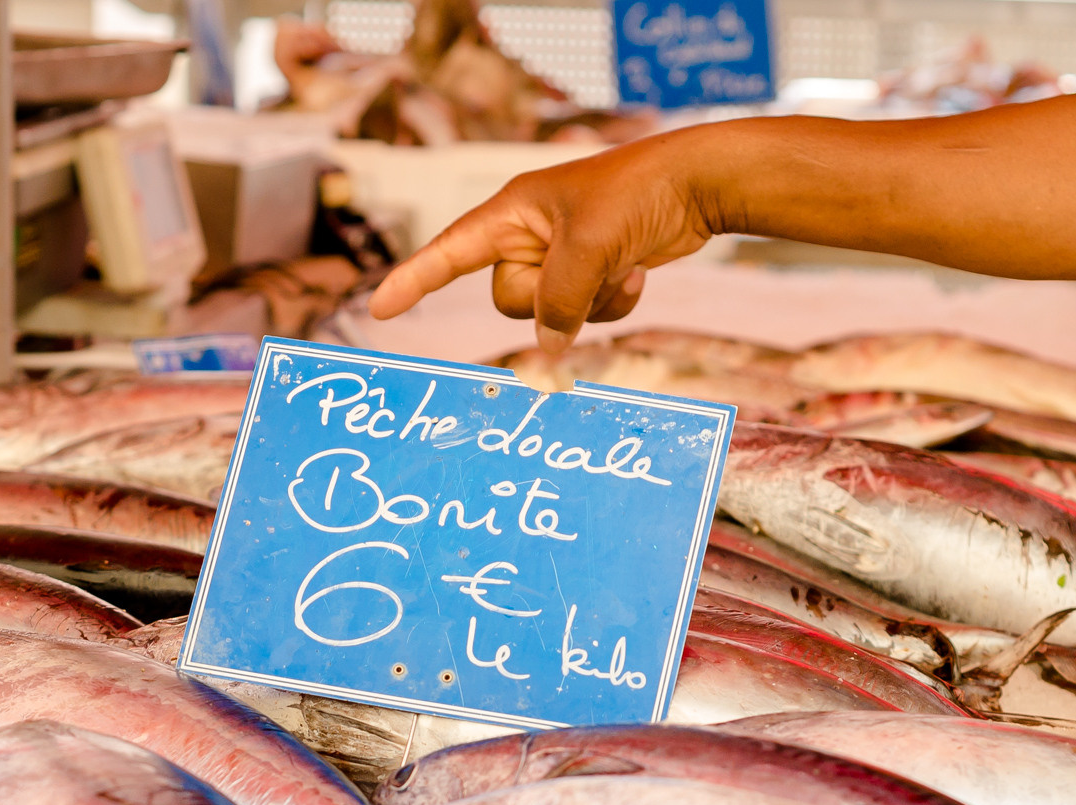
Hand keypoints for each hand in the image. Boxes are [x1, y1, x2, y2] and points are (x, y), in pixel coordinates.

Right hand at [365, 130, 727, 354]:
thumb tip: (547, 348)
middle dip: (548, 298)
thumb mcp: (588, 248)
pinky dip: (611, 302)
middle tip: (589, 264)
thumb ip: (558, 303)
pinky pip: (584, 313)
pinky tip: (637, 271)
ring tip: (620, 263)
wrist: (696, 185)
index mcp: (511, 212)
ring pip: (549, 313)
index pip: (449, 251)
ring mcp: (560, 255)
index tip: (380, 309)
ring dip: (588, 303)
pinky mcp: (592, 271)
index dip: (413, 280)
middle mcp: (529, 234)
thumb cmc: (636, 194)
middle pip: (509, 299)